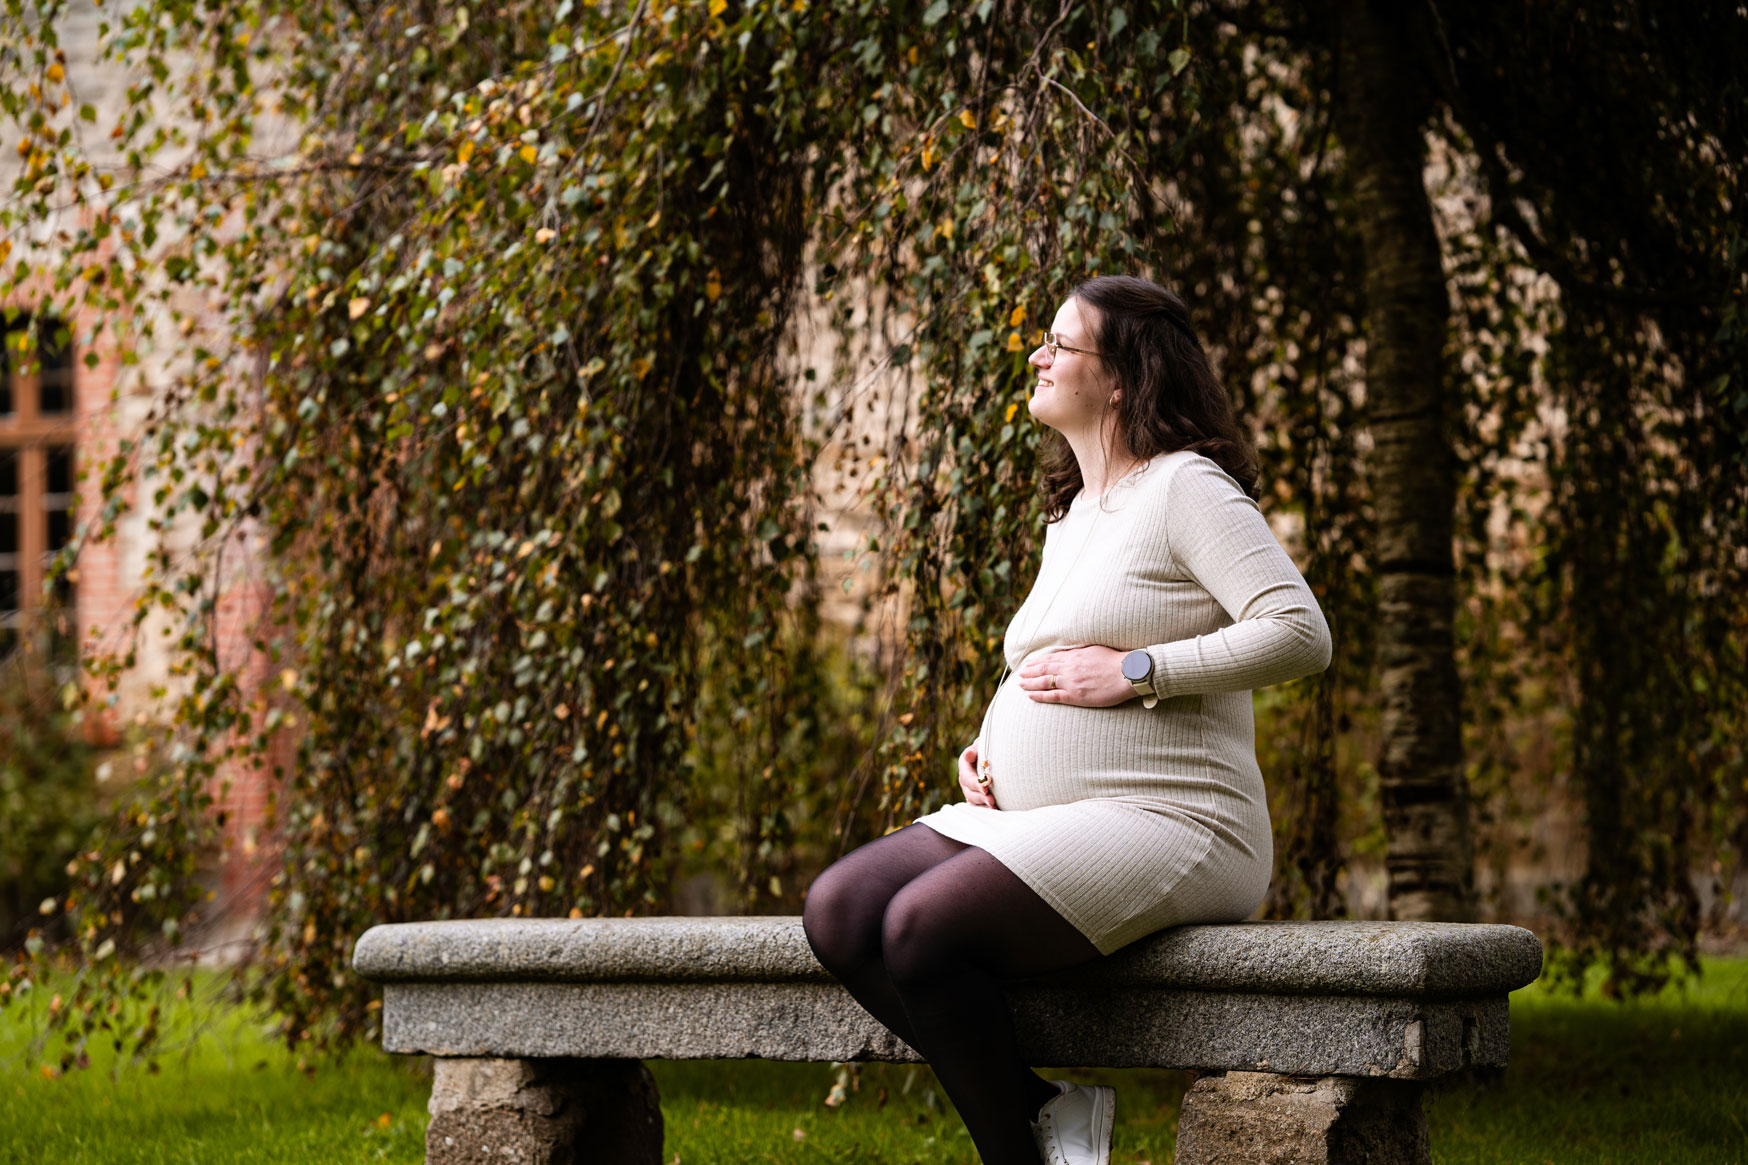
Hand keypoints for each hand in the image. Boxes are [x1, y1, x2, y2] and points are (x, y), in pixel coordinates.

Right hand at [957, 737, 996, 808]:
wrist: (994, 755)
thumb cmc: (988, 747)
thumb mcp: (981, 744)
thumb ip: (975, 749)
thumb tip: (969, 754)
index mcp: (965, 765)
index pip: (968, 778)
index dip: (976, 784)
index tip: (986, 788)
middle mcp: (965, 779)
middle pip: (969, 792)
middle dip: (980, 798)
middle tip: (992, 801)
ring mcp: (970, 789)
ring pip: (973, 801)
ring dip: (983, 806)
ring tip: (994, 808)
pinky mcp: (977, 796)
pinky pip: (979, 806)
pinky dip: (986, 810)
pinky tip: (995, 811)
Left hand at [1018, 646, 1134, 706]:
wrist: (1126, 673)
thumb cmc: (1115, 661)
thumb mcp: (1094, 650)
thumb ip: (1080, 653)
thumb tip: (1071, 653)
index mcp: (1074, 656)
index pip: (1050, 659)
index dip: (1038, 662)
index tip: (1030, 664)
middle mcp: (1068, 668)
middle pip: (1043, 669)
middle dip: (1030, 672)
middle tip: (1020, 675)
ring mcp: (1070, 682)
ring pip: (1044, 682)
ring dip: (1030, 683)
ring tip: (1020, 685)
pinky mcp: (1075, 695)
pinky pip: (1053, 696)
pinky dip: (1040, 696)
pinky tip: (1031, 696)